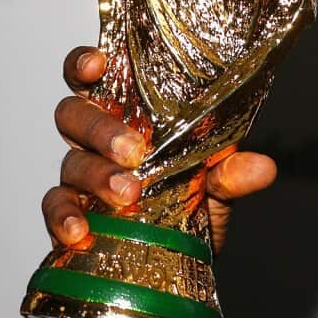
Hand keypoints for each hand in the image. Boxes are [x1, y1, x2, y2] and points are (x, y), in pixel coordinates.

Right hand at [41, 46, 276, 251]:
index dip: (85, 64)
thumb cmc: (195, 199)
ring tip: (127, 194)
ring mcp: (83, 175)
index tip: (97, 64)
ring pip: (70, 162)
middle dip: (100, 128)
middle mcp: (99, 139)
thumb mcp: (222, 182)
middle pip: (74, 115)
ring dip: (95, 176)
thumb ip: (235, 172)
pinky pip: (56, 208)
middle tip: (134, 151)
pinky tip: (81, 232)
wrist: (183, 253)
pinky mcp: (75, 213)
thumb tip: (262, 168)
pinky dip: (65, 218)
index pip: (97, 77)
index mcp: (131, 114)